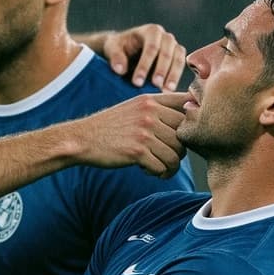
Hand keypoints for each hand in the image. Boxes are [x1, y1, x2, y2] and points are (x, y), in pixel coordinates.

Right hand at [73, 91, 189, 176]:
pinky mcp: (137, 151)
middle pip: (183, 136)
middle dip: (179, 151)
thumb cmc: (109, 127)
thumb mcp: (133, 108)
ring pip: (175, 155)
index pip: (187, 106)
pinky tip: (148, 171)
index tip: (184, 135)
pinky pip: (162, 167)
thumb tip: (189, 112)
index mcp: (150, 101)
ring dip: (170, 167)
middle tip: (167, 158)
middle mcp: (150, 113)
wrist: (82, 140)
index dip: (191, 123)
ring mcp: (144, 132)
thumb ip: (158, 108)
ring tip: (159, 168)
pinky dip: (159, 173)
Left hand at [99, 24, 186, 88]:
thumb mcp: (113, 48)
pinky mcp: (177, 57)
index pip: (151, 47)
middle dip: (161, 70)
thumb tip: (120, 69)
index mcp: (150, 31)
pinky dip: (176, 77)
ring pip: (178, 58)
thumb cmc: (120, 47)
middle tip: (155, 85)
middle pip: (167, 52)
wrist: (127, 48)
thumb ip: (115, 56)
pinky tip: (169, 90)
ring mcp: (173, 46)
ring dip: (173, 75)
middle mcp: (165, 36)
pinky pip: (181, 66)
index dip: (145, 65)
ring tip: (166, 91)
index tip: (137, 82)